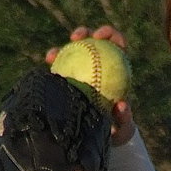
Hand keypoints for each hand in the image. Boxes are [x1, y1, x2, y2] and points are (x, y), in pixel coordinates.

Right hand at [46, 24, 135, 146]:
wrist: (103, 137)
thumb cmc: (117, 131)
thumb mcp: (123, 128)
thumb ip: (125, 118)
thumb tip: (121, 105)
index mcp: (117, 70)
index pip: (116, 44)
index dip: (109, 34)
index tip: (99, 36)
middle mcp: (100, 65)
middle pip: (92, 41)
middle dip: (83, 33)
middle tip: (75, 38)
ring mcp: (84, 71)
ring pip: (73, 54)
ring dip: (61, 49)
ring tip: (51, 55)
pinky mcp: (70, 80)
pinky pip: (60, 71)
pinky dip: (53, 67)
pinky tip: (46, 68)